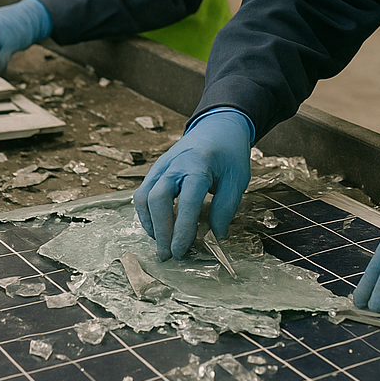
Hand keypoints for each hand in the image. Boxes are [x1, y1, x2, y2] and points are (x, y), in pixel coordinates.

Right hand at [134, 109, 253, 261]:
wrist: (218, 125)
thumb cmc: (230, 153)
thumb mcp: (237, 179)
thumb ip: (226, 208)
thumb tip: (215, 237)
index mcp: (199, 164)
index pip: (186, 201)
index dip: (182, 229)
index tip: (182, 252)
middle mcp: (175, 164)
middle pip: (157, 199)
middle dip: (161, 231)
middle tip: (168, 255)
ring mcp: (161, 165)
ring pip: (144, 196)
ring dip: (150, 224)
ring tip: (162, 244)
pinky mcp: (155, 169)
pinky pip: (143, 193)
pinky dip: (147, 214)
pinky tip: (158, 228)